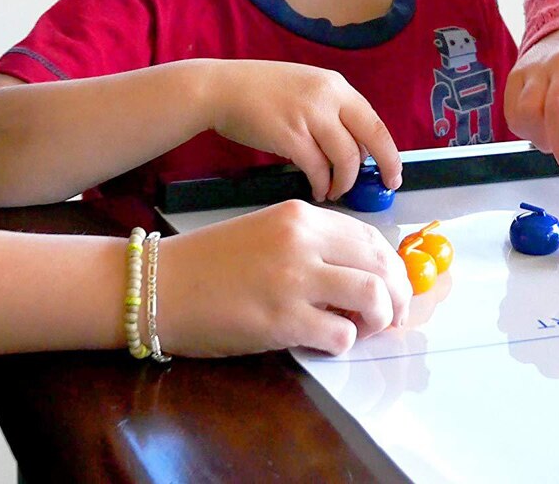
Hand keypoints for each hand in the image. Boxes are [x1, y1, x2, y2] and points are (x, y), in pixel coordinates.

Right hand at [154, 200, 411, 355]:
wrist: (160, 284)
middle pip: (381, 265)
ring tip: (362, 328)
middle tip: (394, 317)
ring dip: (379, 319)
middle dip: (398, 295)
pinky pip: (341, 334)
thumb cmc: (211, 262)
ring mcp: (294, 280)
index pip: (371, 238)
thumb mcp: (268, 232)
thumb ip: (312, 245)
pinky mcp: (283, 320)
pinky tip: (326, 339)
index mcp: (301, 216)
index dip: (392, 267)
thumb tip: (360, 273)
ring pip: (372, 297)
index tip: (395, 287)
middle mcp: (303, 241)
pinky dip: (344, 342)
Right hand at [206, 61, 401, 200]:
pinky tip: (317, 190)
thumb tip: (354, 148)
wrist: (221, 89)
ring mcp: (310, 116)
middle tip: (383, 187)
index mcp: (335, 85)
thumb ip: (332, 111)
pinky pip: (317, 168)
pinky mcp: (290, 136)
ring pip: (345, 159)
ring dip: (343, 181)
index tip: (393, 172)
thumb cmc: (260, 91)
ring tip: (335, 190)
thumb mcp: (306, 89)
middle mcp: (328, 97)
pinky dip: (320, 184)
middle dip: (383, 168)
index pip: (375, 122)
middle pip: (371, 140)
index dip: (389, 152)